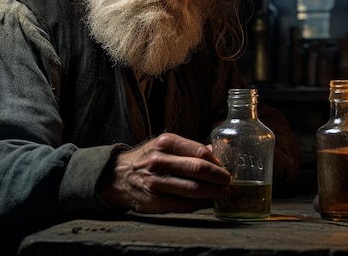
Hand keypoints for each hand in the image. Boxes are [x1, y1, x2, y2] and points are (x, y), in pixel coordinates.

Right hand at [98, 133, 230, 212]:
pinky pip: (185, 204)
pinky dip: (201, 203)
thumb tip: (221, 151)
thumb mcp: (165, 145)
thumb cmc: (147, 159)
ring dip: (214, 192)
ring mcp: (157, 183)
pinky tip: (208, 201)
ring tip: (225, 192)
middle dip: (220, 177)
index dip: (218, 161)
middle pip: (199, 169)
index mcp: (165, 143)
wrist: (117, 176)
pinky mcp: (156, 202)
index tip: (226, 167)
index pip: (200, 152)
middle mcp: (160, 161)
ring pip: (194, 189)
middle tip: (230, 181)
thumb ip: (191, 148)